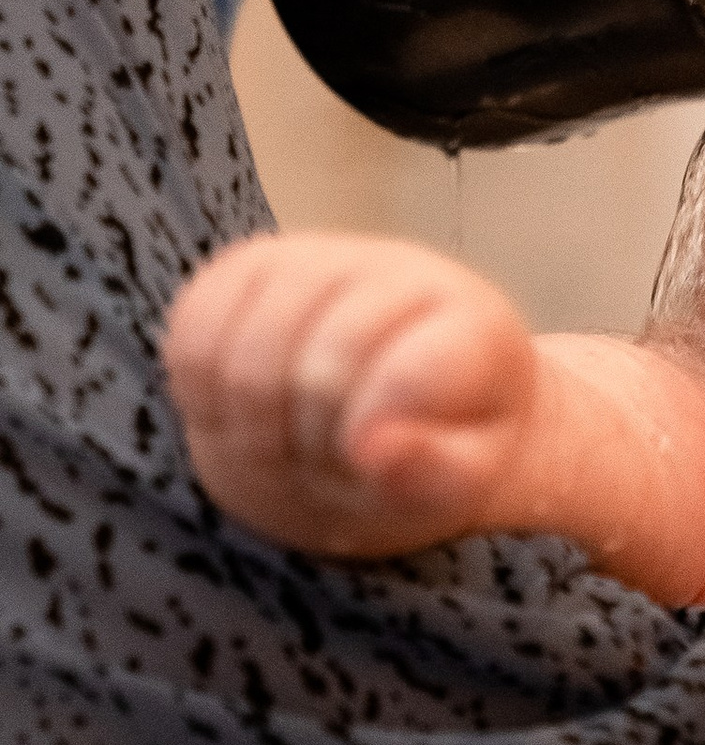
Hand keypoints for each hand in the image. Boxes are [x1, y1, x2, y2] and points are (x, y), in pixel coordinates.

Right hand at [166, 232, 539, 556]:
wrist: (403, 408)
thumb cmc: (444, 447)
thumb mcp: (473, 482)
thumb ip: (441, 476)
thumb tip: (374, 451)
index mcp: (472, 326)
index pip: (413, 375)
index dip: (379, 439)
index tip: (370, 467)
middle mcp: (393, 273)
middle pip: (313, 374)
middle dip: (310, 450)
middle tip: (327, 475)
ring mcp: (313, 262)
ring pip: (241, 356)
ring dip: (251, 432)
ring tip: (286, 454)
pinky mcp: (242, 271)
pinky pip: (190, 333)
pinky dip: (201, 395)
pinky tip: (239, 420)